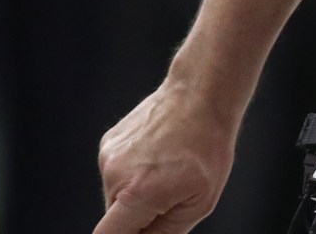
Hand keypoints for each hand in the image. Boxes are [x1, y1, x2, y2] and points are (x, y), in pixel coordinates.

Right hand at [95, 78, 239, 233]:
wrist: (201, 95)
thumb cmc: (208, 149)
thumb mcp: (199, 202)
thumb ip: (165, 232)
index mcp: (136, 194)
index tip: (136, 231)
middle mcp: (114, 174)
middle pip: (114, 217)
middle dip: (137, 216)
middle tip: (169, 196)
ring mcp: (108, 156)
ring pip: (116, 193)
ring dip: (137, 192)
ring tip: (168, 169)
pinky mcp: (107, 142)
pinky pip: (117, 171)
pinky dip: (134, 171)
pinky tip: (159, 153)